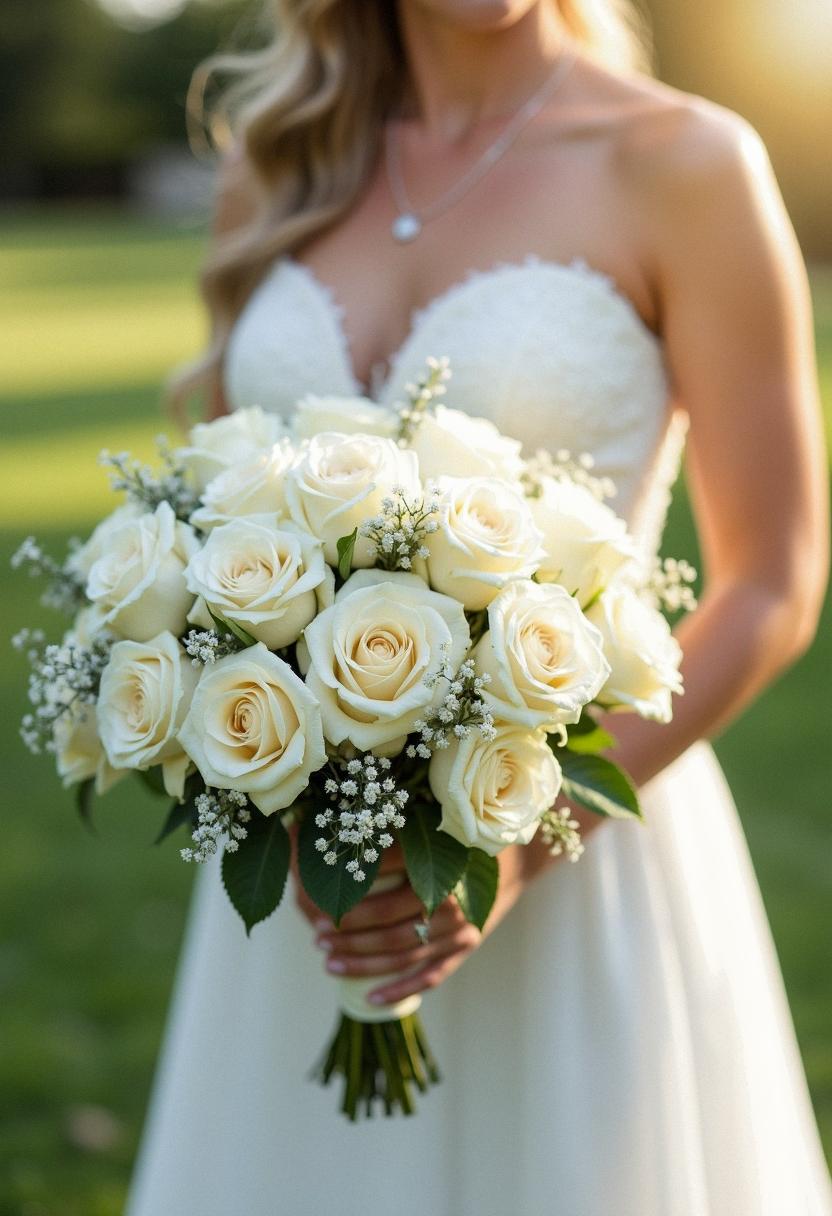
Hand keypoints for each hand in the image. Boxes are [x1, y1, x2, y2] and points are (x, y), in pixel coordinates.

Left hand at [295, 826, 580, 1008]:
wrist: (519, 856)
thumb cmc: (467, 833)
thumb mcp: (437, 824)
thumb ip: (398, 833)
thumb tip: (347, 831)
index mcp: (443, 870)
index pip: (384, 889)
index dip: (348, 898)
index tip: (315, 900)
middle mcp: (453, 905)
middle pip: (390, 927)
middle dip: (348, 933)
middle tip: (316, 935)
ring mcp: (461, 932)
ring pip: (404, 954)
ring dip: (363, 961)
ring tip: (328, 960)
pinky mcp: (466, 949)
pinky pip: (431, 975)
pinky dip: (401, 988)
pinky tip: (370, 997)